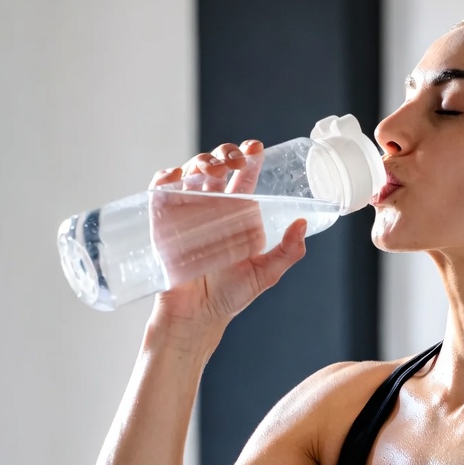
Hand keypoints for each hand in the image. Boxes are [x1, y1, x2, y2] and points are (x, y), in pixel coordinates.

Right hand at [147, 140, 306, 328]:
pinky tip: (176, 175)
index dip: (248, 158)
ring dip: (199, 162)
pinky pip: (160, 193)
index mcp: (237, 214)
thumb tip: (302, 224)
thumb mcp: (266, 272)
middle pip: (215, 167)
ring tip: (212, 169)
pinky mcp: (163, 223)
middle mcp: (211, 208)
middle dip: (223, 154)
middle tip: (234, 159)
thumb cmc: (231, 296)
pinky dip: (165, 179)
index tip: (256, 148)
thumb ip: (288, 251)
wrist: (198, 316)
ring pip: (190, 174)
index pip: (243, 177)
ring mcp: (186, 213)